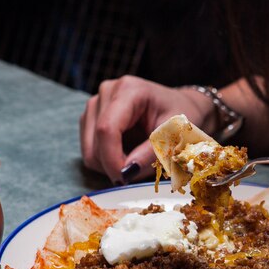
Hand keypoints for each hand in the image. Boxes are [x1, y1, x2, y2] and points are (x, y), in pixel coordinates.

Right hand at [80, 76, 216, 182]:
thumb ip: (151, 153)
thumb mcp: (174, 134)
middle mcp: (107, 92)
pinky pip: (90, 150)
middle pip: (95, 142)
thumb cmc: (178, 118)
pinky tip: (126, 154)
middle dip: (113, 165)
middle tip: (138, 170)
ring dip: (109, 164)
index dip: (112, 158)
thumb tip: (126, 172)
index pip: (107, 129)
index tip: (124, 178)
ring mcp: (96, 104)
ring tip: (135, 159)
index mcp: (129, 90)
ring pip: (89, 150)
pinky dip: (106, 160)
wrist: (177, 106)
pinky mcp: (91, 117)